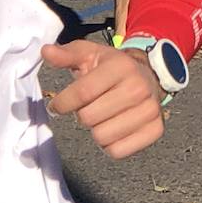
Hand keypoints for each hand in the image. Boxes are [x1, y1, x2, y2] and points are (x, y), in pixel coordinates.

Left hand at [43, 40, 164, 159]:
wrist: (149, 76)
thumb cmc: (113, 68)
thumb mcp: (90, 55)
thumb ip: (67, 55)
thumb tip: (46, 51)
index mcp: (121, 66)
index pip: (82, 93)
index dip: (62, 103)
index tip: (58, 105)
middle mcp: (139, 87)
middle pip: (88, 118)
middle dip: (83, 114)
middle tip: (91, 106)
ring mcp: (150, 110)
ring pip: (102, 137)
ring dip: (96, 130)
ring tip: (103, 117)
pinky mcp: (155, 129)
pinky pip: (118, 151)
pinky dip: (111, 145)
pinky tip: (115, 128)